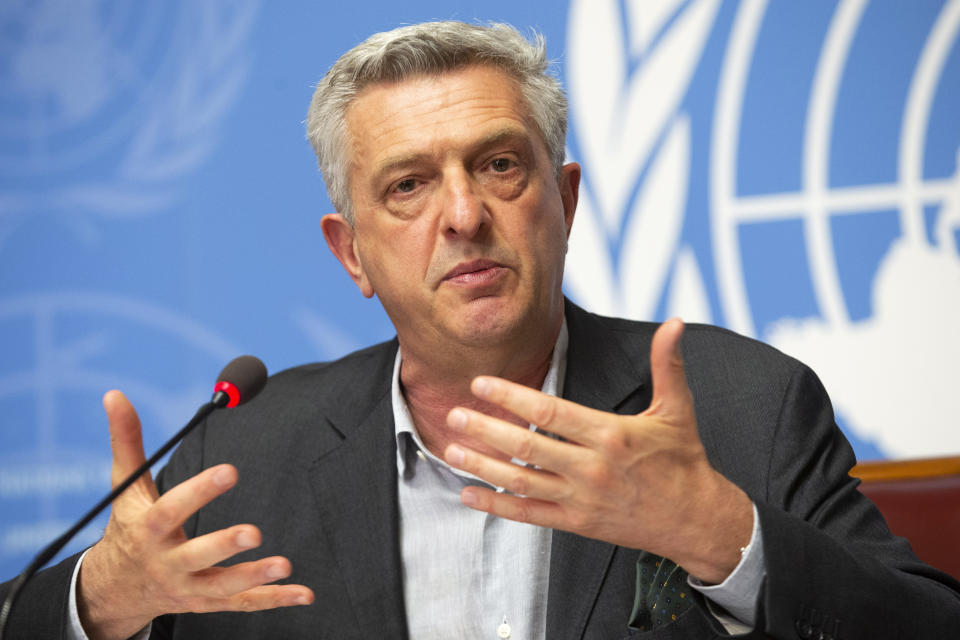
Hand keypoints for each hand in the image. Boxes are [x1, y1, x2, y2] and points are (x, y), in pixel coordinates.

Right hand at [77, 391, 313, 639]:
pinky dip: (274, 600)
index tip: (231, 470)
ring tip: (284, 565)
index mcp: (149, 530)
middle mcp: (168, 562)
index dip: (200, 491)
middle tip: (254, 532)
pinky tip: (304, 593)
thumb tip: (115, 394)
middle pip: (196, 556)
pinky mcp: (208, 603)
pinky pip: (243, 604)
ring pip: (222, 587)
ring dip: (253, 577)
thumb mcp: (126, 486)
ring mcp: (189, 587)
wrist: (116, 587)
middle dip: (224, 545)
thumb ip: (128, 440)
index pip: (172, 510)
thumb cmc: (129, 525)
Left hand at [442, 318, 752, 582]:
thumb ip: (668, 365)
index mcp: (611, 435)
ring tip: (450, 450)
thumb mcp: (677, 410)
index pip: (550, 412)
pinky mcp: (577, 522)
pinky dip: (496, 506)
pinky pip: (529, 514)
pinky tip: (468, 494)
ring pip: (522, 482)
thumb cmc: (683, 460)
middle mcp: (592, 468)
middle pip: (527, 447)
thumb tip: (674, 323)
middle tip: (453, 415)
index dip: (511, 397)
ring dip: (483, 466)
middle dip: (486, 430)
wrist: (697, 520)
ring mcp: (582, 499)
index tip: (481, 383)